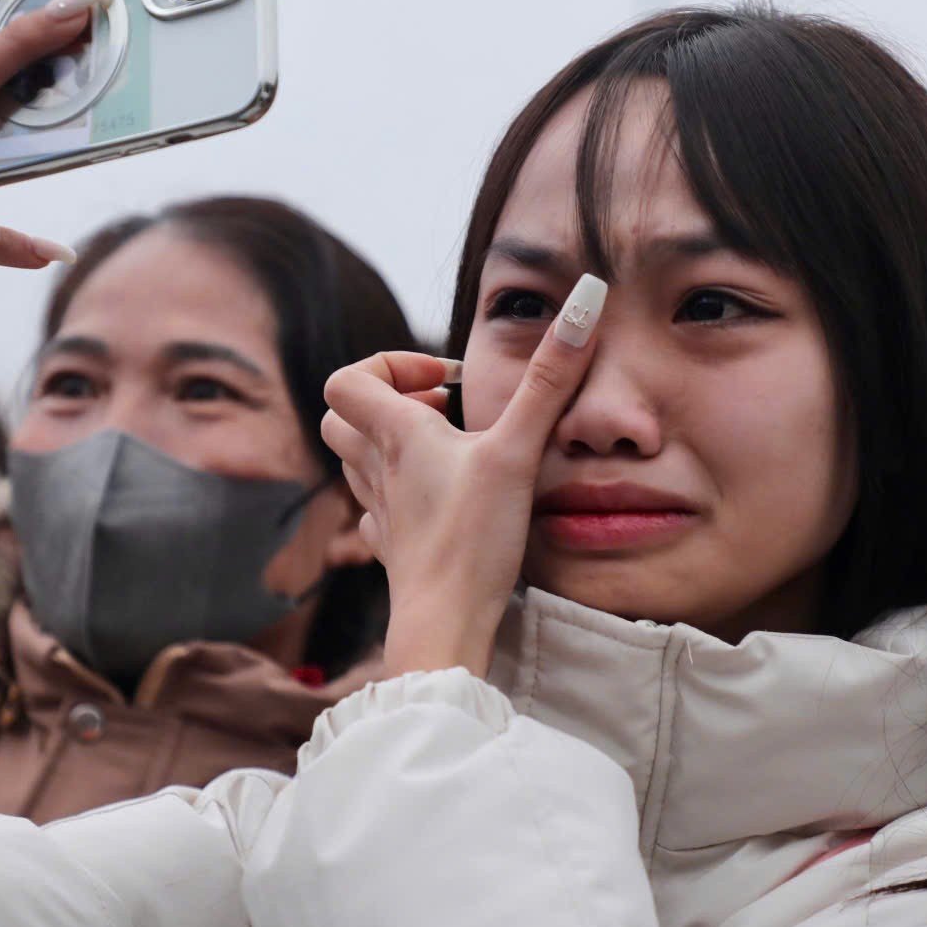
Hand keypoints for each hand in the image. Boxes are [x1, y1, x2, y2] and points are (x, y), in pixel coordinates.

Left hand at [321, 275, 606, 675]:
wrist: (444, 626)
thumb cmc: (473, 539)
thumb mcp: (517, 450)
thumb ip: (549, 380)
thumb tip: (585, 300)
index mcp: (397, 436)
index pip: (349, 379)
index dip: (390, 365)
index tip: (444, 383)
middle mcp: (378, 470)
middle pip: (342, 416)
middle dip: (386, 400)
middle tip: (438, 410)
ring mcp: (381, 513)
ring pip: (354, 461)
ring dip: (389, 444)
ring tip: (442, 450)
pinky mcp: (393, 550)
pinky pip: (374, 509)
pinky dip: (396, 494)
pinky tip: (434, 502)